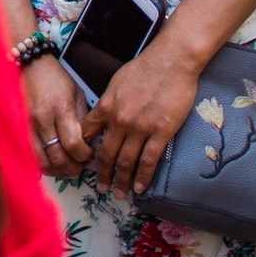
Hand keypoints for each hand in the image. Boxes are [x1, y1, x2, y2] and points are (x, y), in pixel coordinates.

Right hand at [22, 56, 93, 179]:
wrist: (29, 66)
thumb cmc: (56, 78)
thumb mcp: (76, 94)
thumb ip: (83, 121)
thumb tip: (90, 145)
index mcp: (61, 109)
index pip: (73, 144)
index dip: (84, 156)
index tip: (90, 155)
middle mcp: (42, 120)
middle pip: (58, 158)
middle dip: (74, 169)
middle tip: (82, 166)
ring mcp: (28, 127)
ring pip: (43, 162)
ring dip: (59, 171)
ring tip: (68, 168)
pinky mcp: (20, 130)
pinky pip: (32, 156)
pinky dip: (44, 165)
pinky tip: (53, 163)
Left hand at [80, 40, 201, 195]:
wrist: (170, 62)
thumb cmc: (144, 68)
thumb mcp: (116, 82)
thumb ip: (108, 102)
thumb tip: (103, 116)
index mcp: (106, 106)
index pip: (88, 134)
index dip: (85, 152)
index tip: (85, 164)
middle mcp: (119, 120)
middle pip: (106, 154)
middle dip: (102, 175)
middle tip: (101, 189)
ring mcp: (140, 128)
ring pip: (126, 161)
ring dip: (121, 181)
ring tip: (119, 194)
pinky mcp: (161, 132)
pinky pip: (149, 160)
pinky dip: (143, 176)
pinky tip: (139, 188)